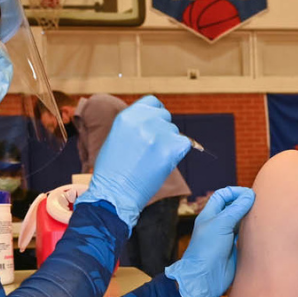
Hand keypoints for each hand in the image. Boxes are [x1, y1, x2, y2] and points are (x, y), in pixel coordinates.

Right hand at [76, 96, 190, 229]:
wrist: (115, 194)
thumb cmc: (112, 171)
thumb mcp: (116, 137)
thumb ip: (134, 125)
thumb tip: (152, 121)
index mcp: (127, 116)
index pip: (153, 102)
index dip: (156, 113)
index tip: (156, 124)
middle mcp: (143, 121)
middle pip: (165, 116)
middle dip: (162, 130)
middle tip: (152, 149)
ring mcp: (158, 134)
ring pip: (175, 132)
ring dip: (169, 144)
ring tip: (152, 160)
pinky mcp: (171, 149)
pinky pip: (185, 144)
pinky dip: (178, 153)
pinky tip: (163, 163)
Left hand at [166, 186, 255, 296]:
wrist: (205, 278)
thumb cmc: (207, 249)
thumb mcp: (221, 224)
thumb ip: (236, 209)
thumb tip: (250, 195)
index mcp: (210, 215)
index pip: (222, 196)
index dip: (235, 192)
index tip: (249, 194)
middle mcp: (218, 224)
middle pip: (233, 207)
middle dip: (245, 203)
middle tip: (260, 203)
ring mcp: (226, 237)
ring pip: (240, 221)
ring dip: (250, 218)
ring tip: (263, 215)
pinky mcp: (235, 249)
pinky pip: (245, 236)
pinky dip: (252, 231)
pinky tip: (261, 230)